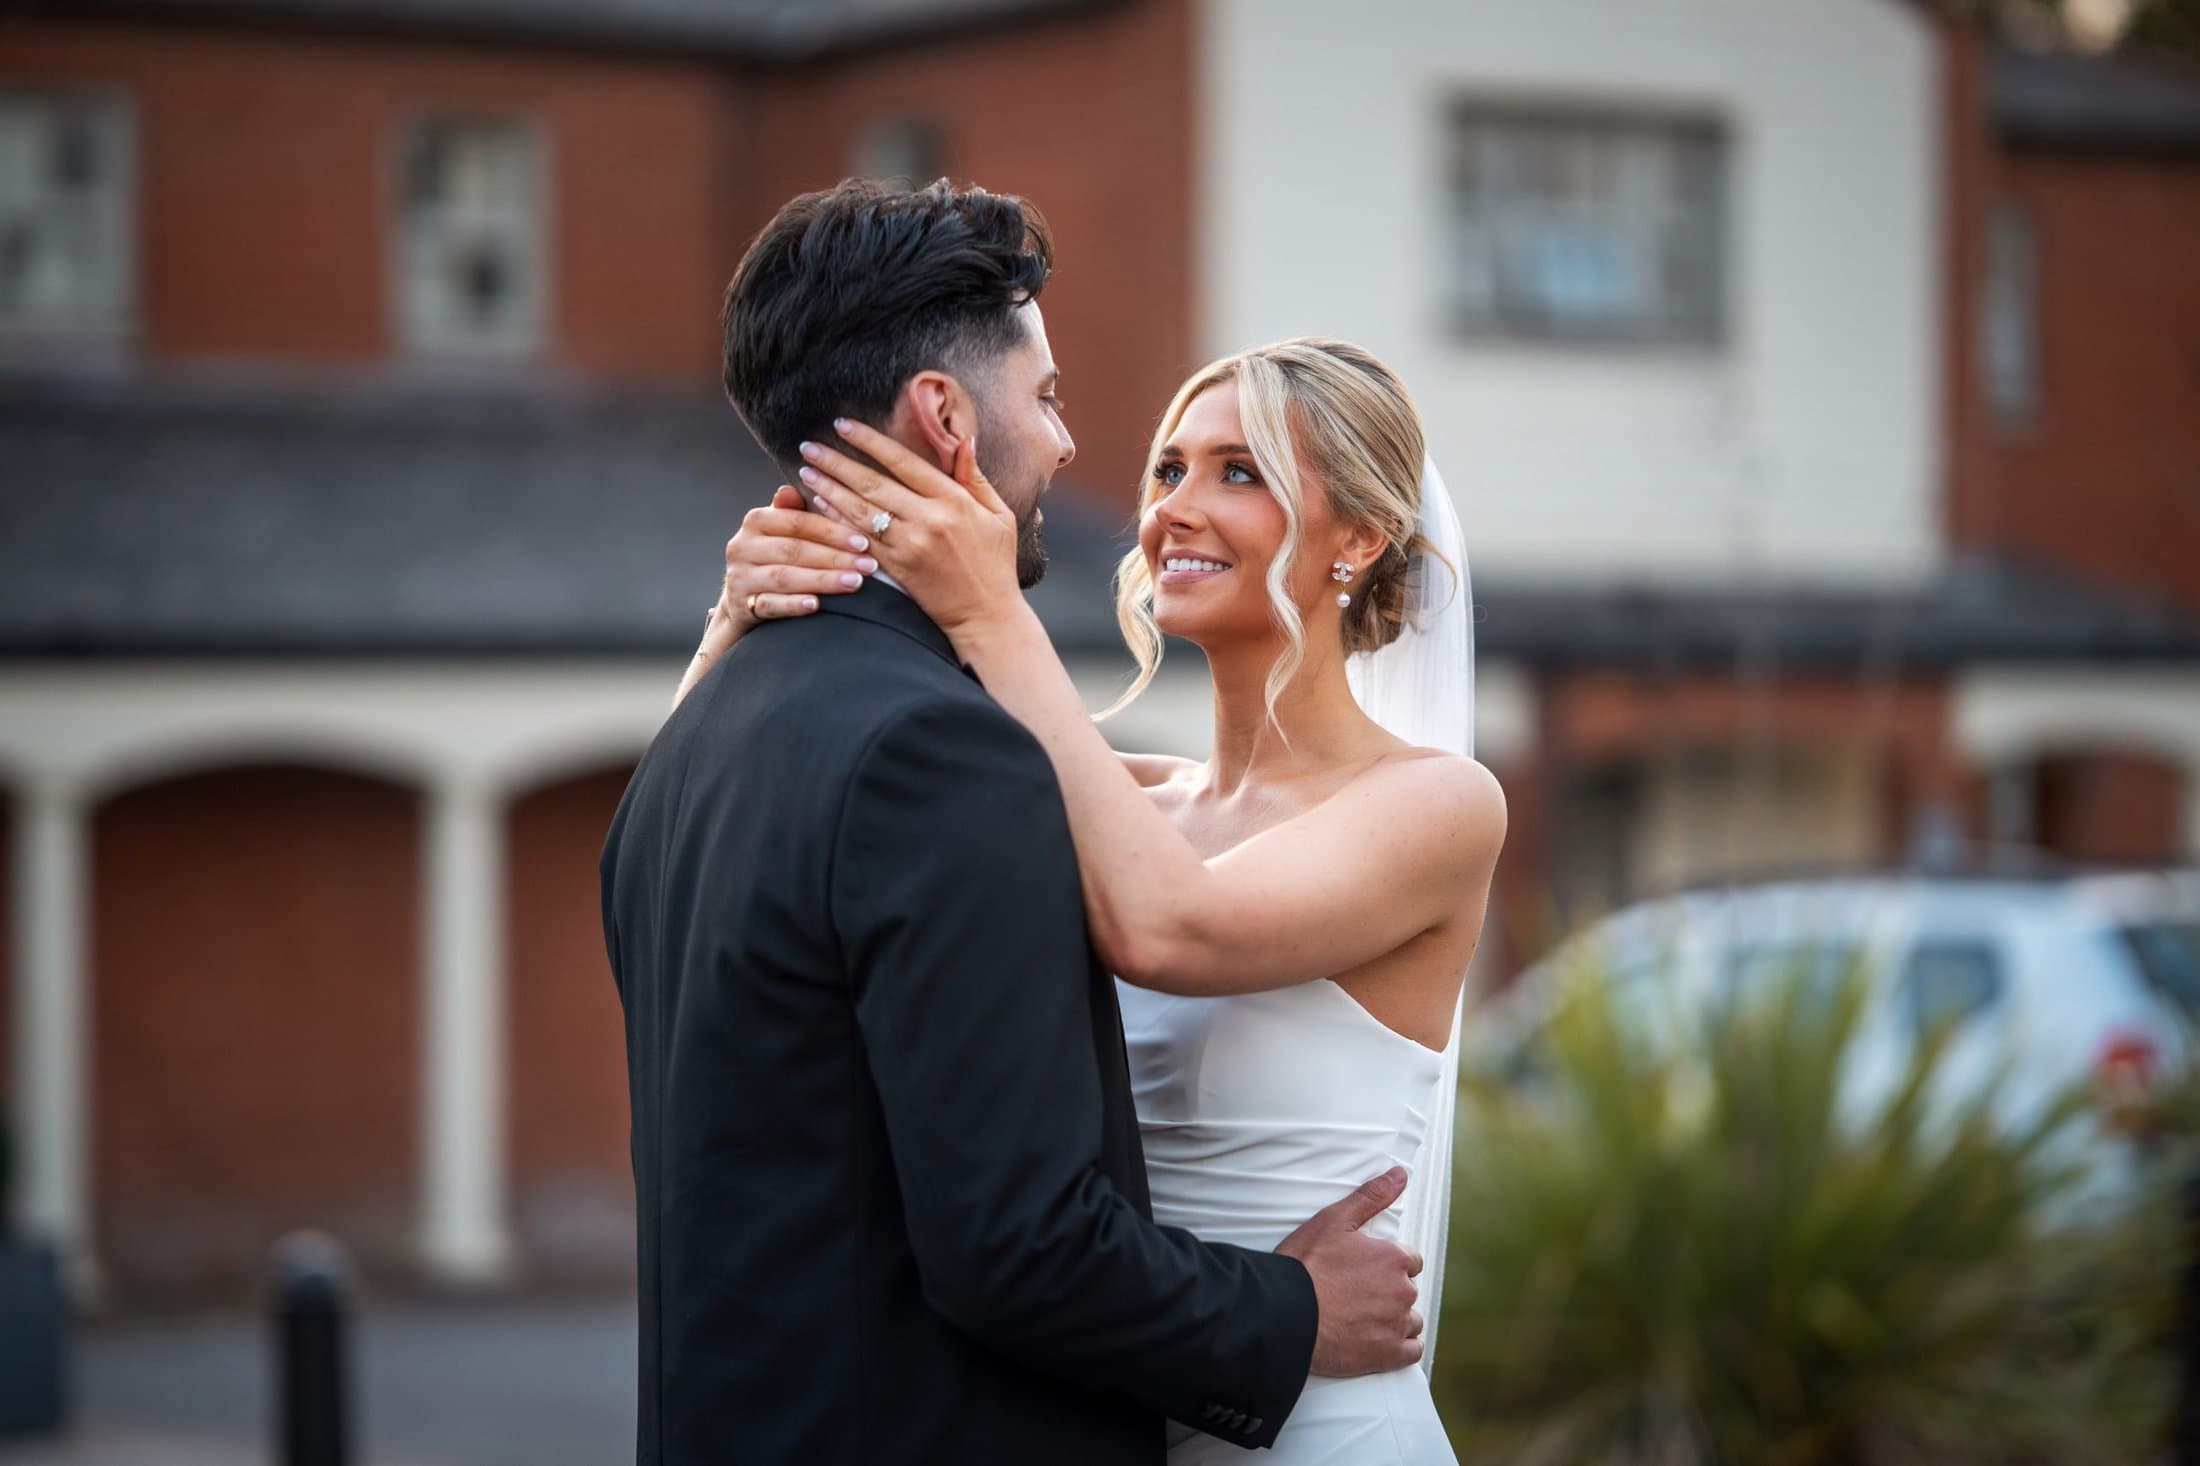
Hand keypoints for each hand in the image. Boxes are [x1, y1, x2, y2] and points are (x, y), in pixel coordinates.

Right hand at [673, 487, 875, 709]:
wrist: (742, 600)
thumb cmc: (773, 558)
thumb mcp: (781, 531)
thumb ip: (793, 511)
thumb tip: (793, 487)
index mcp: (756, 521)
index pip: (797, 522)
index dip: (831, 531)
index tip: (863, 541)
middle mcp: (742, 546)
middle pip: (794, 550)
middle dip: (835, 557)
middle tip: (868, 565)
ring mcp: (740, 577)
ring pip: (784, 577)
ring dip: (822, 580)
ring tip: (854, 582)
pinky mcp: (742, 606)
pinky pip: (770, 605)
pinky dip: (793, 605)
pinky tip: (816, 604)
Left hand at [795, 418, 1021, 637]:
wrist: (987, 616)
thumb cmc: (996, 564)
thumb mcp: (999, 515)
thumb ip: (975, 477)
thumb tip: (963, 439)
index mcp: (953, 500)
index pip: (903, 461)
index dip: (869, 441)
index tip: (844, 425)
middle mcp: (929, 520)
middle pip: (873, 483)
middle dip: (837, 462)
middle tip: (810, 446)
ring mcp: (910, 545)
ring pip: (860, 510)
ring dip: (829, 488)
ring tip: (806, 471)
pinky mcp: (897, 568)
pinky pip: (859, 539)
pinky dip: (837, 520)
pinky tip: (819, 505)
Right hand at [1274, 1167, 1423, 1377]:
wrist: (1286, 1314)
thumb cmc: (1305, 1265)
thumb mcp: (1335, 1220)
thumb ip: (1372, 1196)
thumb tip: (1400, 1174)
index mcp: (1393, 1257)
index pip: (1408, 1259)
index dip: (1386, 1263)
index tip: (1365, 1270)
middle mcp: (1403, 1291)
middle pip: (1407, 1289)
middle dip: (1389, 1291)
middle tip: (1356, 1294)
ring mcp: (1397, 1324)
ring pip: (1411, 1320)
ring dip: (1395, 1319)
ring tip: (1364, 1319)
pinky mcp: (1389, 1355)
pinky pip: (1412, 1351)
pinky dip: (1400, 1348)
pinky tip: (1379, 1342)